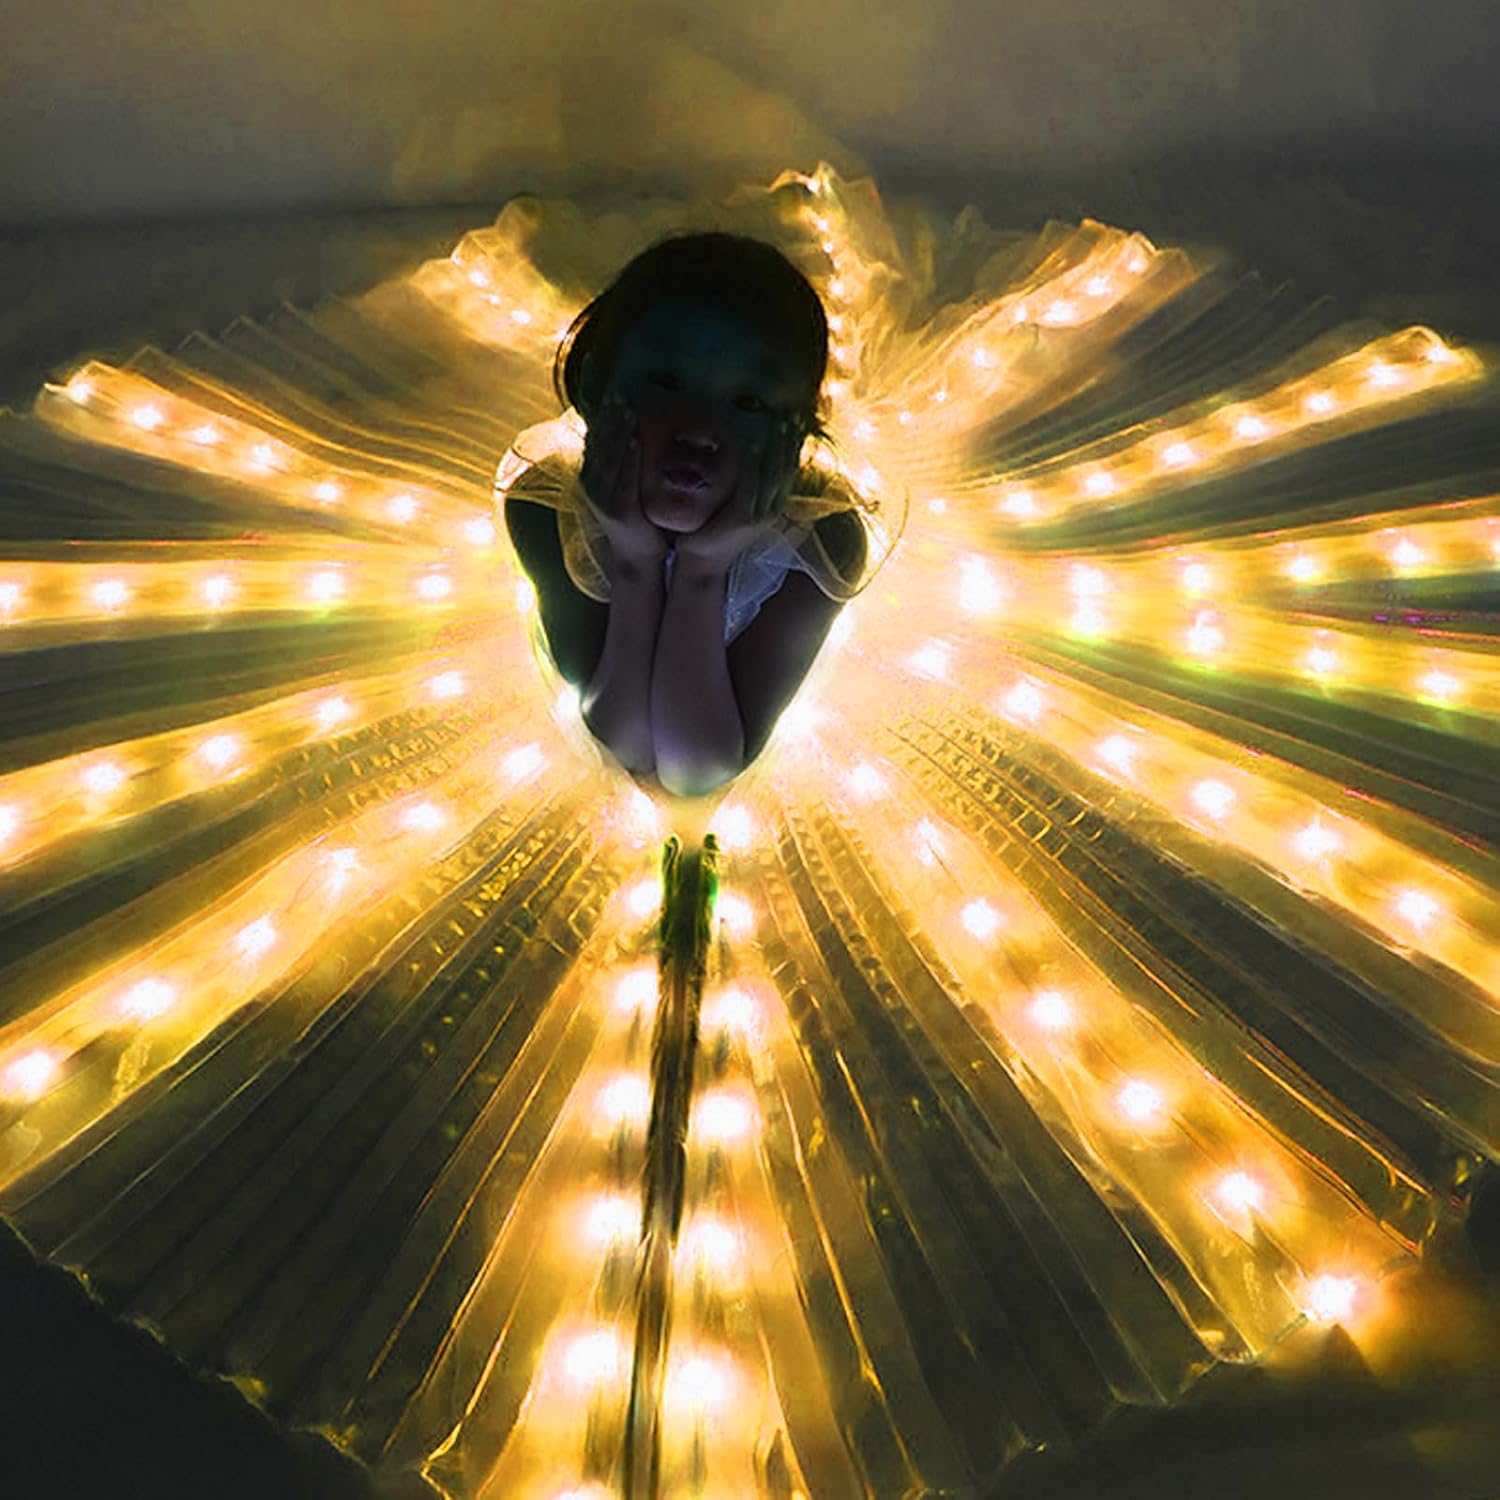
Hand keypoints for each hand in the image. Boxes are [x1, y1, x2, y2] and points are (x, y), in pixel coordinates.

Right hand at [580, 392, 668, 567]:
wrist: (637, 557)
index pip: (595, 438)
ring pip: (610, 457)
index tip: (613, 392)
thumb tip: (631, 435)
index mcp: (593, 476)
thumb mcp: (624, 487)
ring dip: (618, 431)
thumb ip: (623, 464)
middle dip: (610, 417)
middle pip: (600, 443)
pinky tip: (634, 442)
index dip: (602, 415)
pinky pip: (623, 479)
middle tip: (621, 393)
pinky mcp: (619, 509)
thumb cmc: (636, 519)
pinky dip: (628, 459)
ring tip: (628, 409)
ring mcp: (604, 497)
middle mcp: (593, 484)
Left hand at [674, 416, 801, 574]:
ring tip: (778, 418)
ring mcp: (760, 514)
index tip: (792, 417)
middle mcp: (771, 508)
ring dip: (776, 444)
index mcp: (772, 504)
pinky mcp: (743, 517)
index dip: (792, 443)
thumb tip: (744, 457)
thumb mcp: (733, 505)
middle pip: (786, 466)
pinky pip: (752, 482)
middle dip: (789, 438)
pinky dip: (754, 461)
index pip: (787, 468)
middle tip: (791, 410)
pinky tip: (753, 441)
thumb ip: (741, 484)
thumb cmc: (712, 531)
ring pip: (773, 471)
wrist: (701, 562)